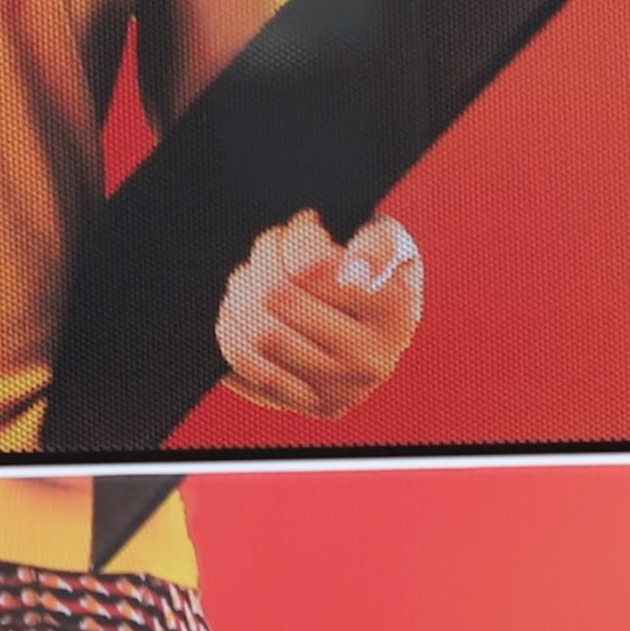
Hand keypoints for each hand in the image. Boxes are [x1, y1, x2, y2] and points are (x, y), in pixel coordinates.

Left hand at [215, 211, 422, 416]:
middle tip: (268, 247)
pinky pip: (252, 373)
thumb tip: (353, 274)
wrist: (381, 324)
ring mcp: (341, 389)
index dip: (293, 236)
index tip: (303, 225)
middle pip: (278, 298)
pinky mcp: (311, 405)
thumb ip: (379, 244)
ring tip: (250, 279)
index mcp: (395, 313)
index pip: (312, 266)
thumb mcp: (389, 242)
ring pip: (262, 336)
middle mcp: (372, 359)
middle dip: (261, 260)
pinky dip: (234, 338)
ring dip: (240, 296)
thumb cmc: (376, 272)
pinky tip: (240, 316)